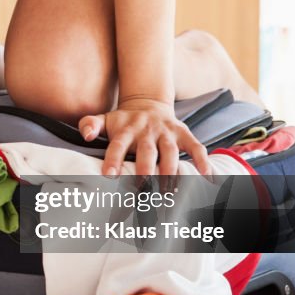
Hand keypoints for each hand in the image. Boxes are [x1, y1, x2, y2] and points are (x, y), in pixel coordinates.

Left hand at [78, 98, 209, 177]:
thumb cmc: (123, 121)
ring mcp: (167, 132)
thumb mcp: (105, 119)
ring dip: (171, 172)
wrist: (148, 102)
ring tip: (168, 192)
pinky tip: (208, 178)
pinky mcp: (183, 133)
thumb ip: (90, 125)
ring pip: (171, 152)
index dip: (113, 159)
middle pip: (147, 151)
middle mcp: (147, 131)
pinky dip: (203, 161)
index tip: (109, 176)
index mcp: (126, 129)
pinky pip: (196, 147)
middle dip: (145, 170)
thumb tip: (86, 135)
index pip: (118, 145)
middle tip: (142, 189)